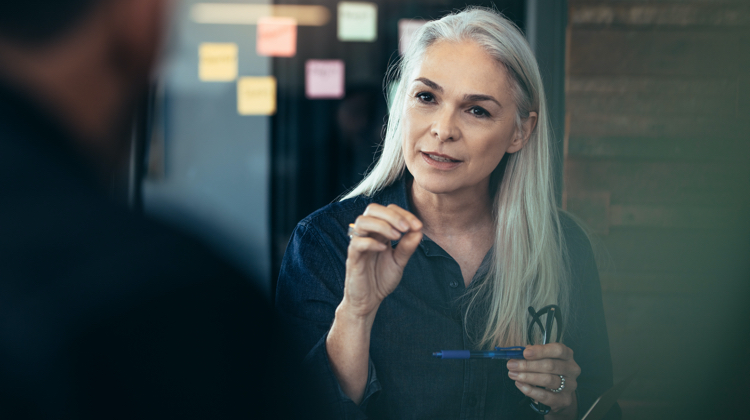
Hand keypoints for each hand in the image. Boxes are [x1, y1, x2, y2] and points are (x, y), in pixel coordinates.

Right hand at [342, 203, 422, 317]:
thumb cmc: (381, 279)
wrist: (368, 301)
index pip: (388, 211)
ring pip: (362, 221)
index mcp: (379, 232)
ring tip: (397, 236)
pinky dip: (371, 242)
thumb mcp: (399, 262)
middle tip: (406, 228)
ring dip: (382, 225)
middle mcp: (367, 234)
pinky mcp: (353, 258)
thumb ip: (407, 247)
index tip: (418, 226)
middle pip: (372, 209)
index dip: (404, 214)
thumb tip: (419, 231)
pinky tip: (384, 249)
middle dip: (392, 215)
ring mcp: (358, 245)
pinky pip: (357, 243)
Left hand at [507, 343, 579, 418]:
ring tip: (513, 374)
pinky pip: (546, 396)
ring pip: (548, 380)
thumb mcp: (542, 358)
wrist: (558, 394)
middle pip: (550, 365)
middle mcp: (572, 369)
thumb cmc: (548, 370)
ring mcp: (570, 386)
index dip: (541, 351)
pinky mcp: (564, 400)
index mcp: (567, 355)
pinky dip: (531, 390)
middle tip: (511, 365)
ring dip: (527, 377)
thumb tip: (518, 353)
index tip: (525, 353)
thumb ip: (532, 354)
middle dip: (528, 365)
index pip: (558, 350)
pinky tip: (520, 385)